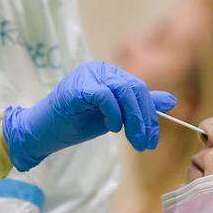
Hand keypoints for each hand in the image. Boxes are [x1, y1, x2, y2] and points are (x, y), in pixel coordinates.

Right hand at [3, 61, 176, 170]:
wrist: (41, 133)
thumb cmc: (74, 124)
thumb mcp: (113, 116)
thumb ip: (138, 106)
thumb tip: (171, 100)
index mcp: (108, 73)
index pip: (138, 89)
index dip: (149, 114)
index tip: (151, 139)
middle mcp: (99, 68)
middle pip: (134, 88)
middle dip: (144, 119)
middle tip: (146, 144)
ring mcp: (87, 75)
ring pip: (123, 91)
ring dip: (133, 119)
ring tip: (134, 140)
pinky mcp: (77, 86)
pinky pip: (104, 96)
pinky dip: (113, 113)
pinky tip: (112, 128)